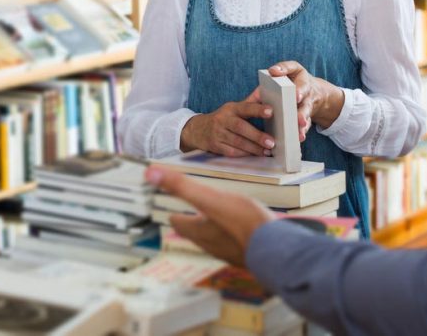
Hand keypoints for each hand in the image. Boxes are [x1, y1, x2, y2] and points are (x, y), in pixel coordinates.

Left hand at [146, 165, 274, 266]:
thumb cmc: (243, 222)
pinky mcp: (248, 253)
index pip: (178, 222)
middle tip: (191, 212)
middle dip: (192, 222)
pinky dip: (233, 234)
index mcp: (198, 231)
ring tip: (216, 218)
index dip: (174, 213)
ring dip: (212, 229)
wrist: (277, 249)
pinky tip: (242, 228)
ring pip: (215, 239)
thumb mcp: (209, 198)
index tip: (171, 206)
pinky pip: (235, 243)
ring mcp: (230, 251)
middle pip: (195, 233)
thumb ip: (181, 186)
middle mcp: (211, 245)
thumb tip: (150, 173)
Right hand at [180, 93, 275, 156]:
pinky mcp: (215, 146)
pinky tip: (254, 155)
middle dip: (257, 135)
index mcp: (231, 108)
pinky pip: (231, 152)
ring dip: (253, 148)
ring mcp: (218, 133)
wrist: (197, 130)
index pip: (245, 107)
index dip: (257, 109)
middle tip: (271, 142)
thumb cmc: (223, 118)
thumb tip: (266, 90)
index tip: (270, 111)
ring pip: (237, 141)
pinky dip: (243, 154)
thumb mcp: (234, 107)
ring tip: (267, 151)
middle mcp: (223, 119)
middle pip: (240, 127)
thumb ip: (251, 101)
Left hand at [267, 61, 345, 139]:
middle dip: (301, 112)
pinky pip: (304, 126)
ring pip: (304, 117)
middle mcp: (307, 96)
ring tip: (298, 133)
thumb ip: (283, 68)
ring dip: (301, 124)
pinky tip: (299, 138)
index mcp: (302, 82)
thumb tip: (272, 71)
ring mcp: (307, 108)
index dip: (299, 90)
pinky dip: (301, 132)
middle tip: (299, 119)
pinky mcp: (305, 119)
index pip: (301, 85)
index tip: (296, 96)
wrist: (314, 92)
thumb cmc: (296, 80)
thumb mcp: (293, 70)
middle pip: (305, 105)